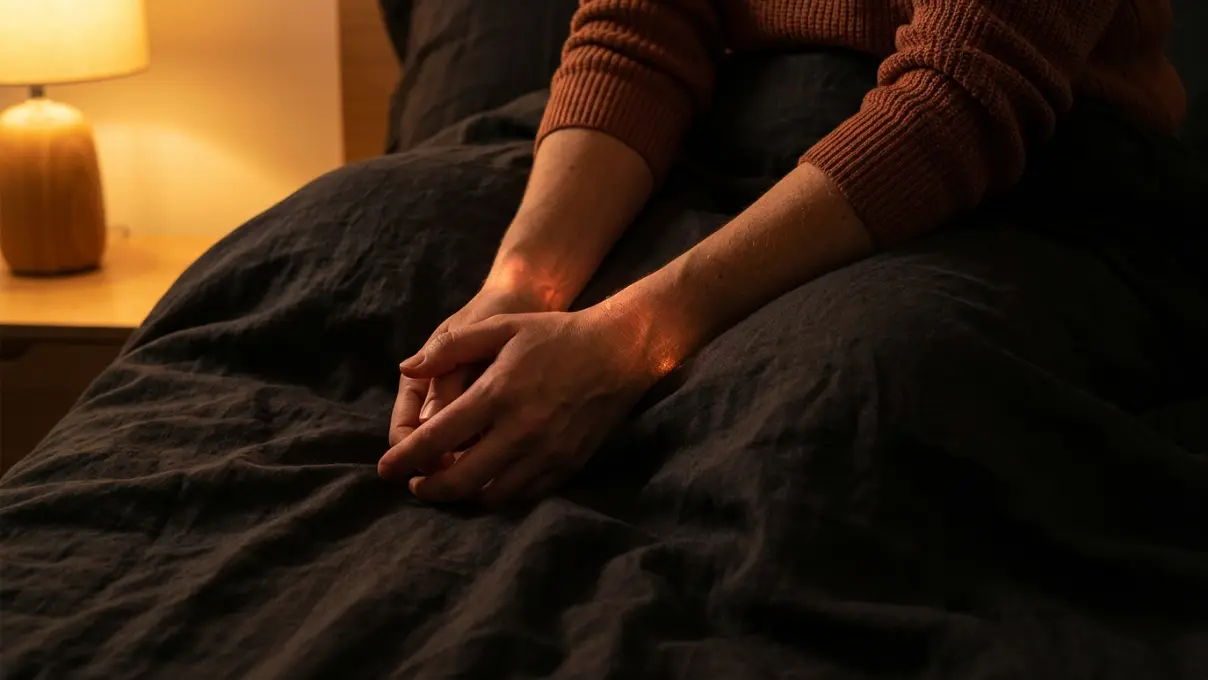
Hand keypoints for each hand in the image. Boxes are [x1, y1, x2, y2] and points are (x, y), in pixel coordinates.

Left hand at [379, 308, 667, 505]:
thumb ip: (450, 347)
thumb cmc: (554, 334)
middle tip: (416, 484)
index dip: (405, 458)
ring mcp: (546, 453)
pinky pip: (524, 496)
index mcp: (497, 393)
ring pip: (492, 495)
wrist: (619, 351)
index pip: (437, 438)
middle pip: (461, 480)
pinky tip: (487, 482)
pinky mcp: (567, 465)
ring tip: (449, 483)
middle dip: (429, 489)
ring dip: (463, 496)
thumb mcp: (501, 326)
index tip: (386, 469)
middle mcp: (520, 430)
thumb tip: (407, 368)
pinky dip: (498, 495)